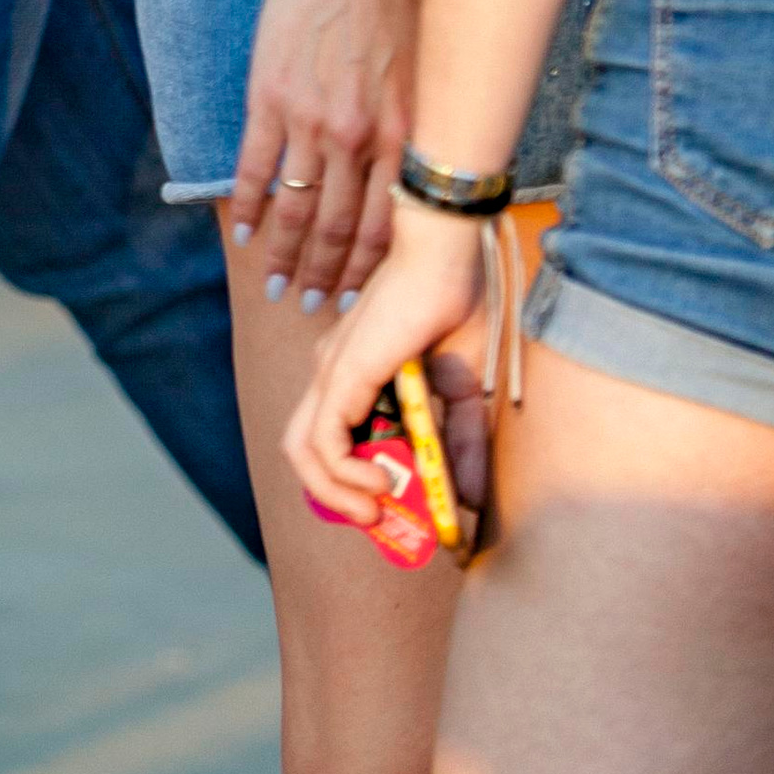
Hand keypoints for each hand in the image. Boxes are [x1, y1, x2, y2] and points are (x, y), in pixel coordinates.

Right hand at [229, 0, 416, 308]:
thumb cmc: (400, 4)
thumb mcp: (426, 78)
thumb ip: (415, 133)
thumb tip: (415, 186)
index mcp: (403, 137)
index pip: (387, 227)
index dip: (369, 272)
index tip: (357, 302)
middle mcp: (360, 139)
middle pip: (340, 229)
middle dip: (323, 276)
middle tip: (309, 305)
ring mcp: (312, 120)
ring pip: (297, 208)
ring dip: (284, 253)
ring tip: (274, 282)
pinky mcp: (271, 98)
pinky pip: (255, 167)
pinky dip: (246, 204)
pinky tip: (240, 229)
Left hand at [284, 200, 490, 533]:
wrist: (448, 252)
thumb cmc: (454, 309)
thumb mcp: (464, 392)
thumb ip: (463, 445)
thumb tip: (471, 505)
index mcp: (354, 376)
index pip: (332, 442)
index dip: (353, 485)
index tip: (396, 513)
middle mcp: (331, 376)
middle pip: (305, 454)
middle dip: (340, 499)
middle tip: (384, 521)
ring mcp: (331, 373)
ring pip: (302, 452)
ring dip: (337, 494)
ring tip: (380, 507)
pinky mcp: (342, 372)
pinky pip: (323, 438)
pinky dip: (345, 471)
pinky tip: (383, 480)